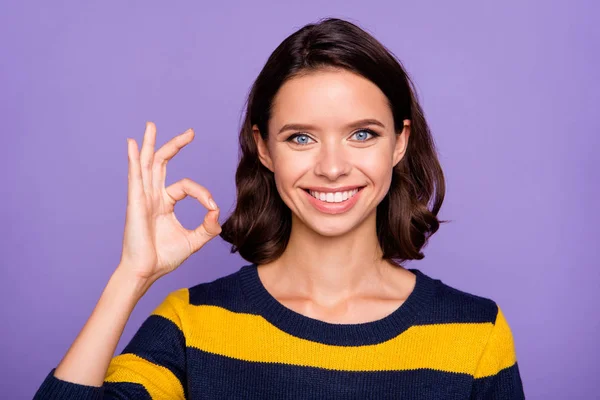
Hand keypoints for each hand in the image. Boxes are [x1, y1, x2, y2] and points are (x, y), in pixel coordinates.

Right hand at [118, 122, 220, 283]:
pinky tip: (131, 144)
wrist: (147, 272)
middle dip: (175, 145)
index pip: (186, 186)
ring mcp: (142, 198)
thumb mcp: (194, 240)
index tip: (212, 208)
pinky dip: (133, 159)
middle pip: (162, 164)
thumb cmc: (164, 258)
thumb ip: (208, 227)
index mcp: (164, 203)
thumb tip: (217, 212)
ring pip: (147, 164)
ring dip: (149, 144)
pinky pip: (135, 177)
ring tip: (151, 125)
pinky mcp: (135, 203)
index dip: (203, 193)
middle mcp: (152, 196)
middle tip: (190, 132)